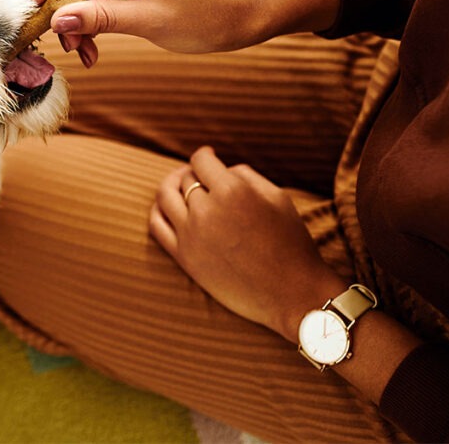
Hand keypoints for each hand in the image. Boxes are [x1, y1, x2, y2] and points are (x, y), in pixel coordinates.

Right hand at [35, 0, 339, 65]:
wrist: (233, 20)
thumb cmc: (203, 19)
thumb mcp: (150, 22)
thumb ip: (101, 19)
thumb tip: (57, 21)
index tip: (44, 8)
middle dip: (67, 3)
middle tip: (66, 41)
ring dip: (77, 14)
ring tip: (82, 50)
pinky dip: (91, 13)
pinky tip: (92, 43)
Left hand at [149, 147, 346, 339]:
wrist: (291, 293)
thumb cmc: (290, 242)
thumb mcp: (277, 197)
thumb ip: (246, 175)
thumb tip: (222, 169)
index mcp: (232, 191)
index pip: (201, 160)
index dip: (204, 154)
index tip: (209, 155)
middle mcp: (207, 210)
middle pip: (186, 179)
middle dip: (194, 174)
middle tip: (202, 176)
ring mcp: (192, 235)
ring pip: (165, 196)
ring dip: (171, 186)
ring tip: (179, 185)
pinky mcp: (184, 257)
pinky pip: (157, 225)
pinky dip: (158, 210)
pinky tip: (167, 208)